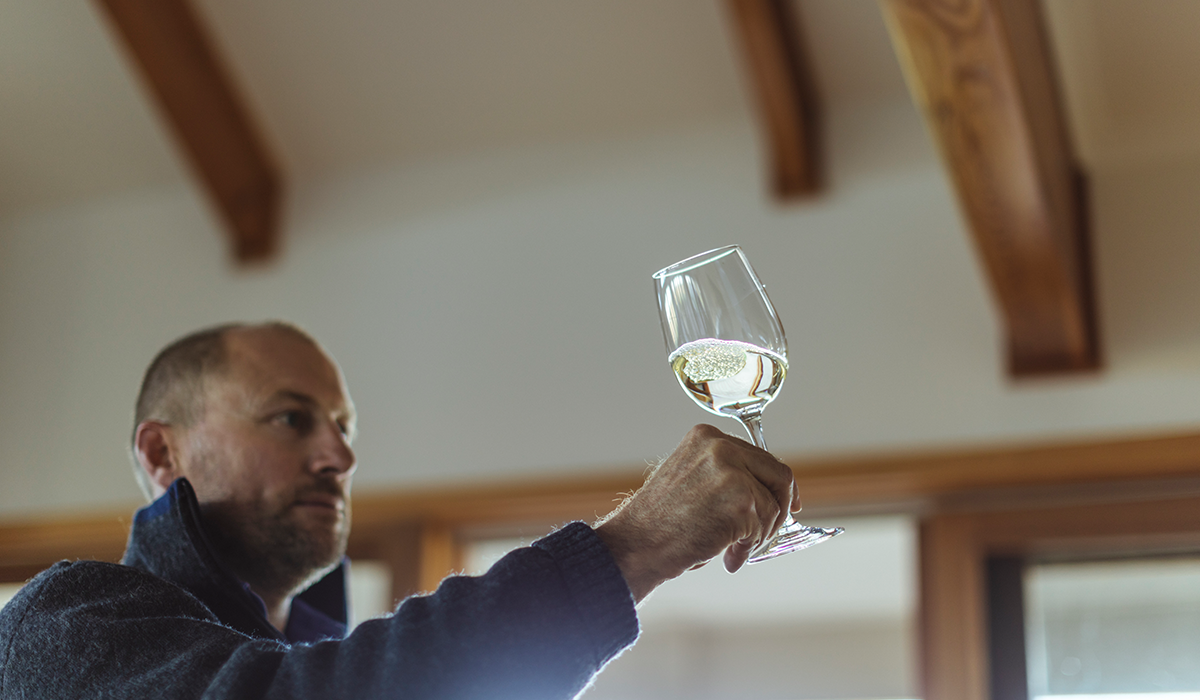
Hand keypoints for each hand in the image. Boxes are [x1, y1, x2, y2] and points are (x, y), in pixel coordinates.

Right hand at [594, 424, 799, 601]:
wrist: (636, 545)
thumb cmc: (659, 522)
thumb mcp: (690, 478)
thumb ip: (725, 473)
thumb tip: (767, 489)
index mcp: (706, 437)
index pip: (761, 456)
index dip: (777, 485)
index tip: (787, 503)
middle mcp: (721, 447)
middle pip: (779, 475)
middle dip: (779, 510)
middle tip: (766, 535)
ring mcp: (732, 472)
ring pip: (773, 506)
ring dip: (758, 535)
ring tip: (730, 551)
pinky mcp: (741, 501)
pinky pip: (764, 528)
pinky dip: (750, 547)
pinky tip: (727, 556)